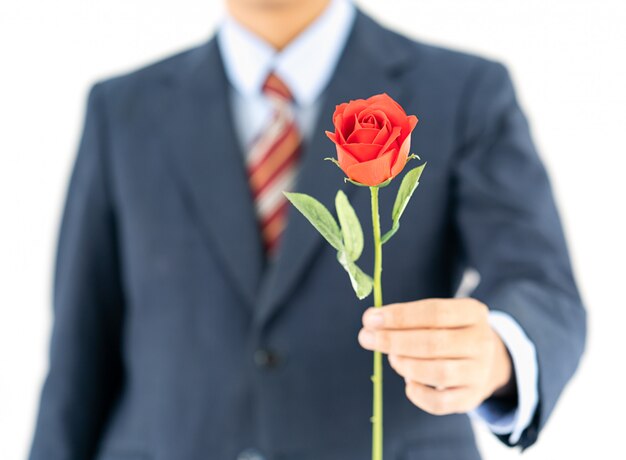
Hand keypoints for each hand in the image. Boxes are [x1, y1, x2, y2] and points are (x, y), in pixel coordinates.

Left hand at [358, 298, 513, 414]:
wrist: (484, 360)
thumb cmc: (449, 332)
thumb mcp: (438, 316)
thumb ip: (408, 317)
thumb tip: (372, 320)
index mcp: (473, 312)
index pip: (434, 312)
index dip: (399, 316)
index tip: (370, 319)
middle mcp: (481, 342)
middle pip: (434, 343)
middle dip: (394, 341)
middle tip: (366, 338)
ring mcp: (479, 372)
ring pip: (439, 372)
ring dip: (406, 365)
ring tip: (392, 358)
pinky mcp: (471, 397)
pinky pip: (441, 402)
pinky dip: (419, 394)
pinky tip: (408, 383)